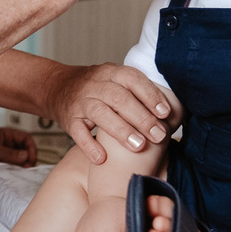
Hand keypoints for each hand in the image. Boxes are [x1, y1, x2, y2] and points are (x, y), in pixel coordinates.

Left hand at [0, 127, 36, 176]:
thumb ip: (7, 153)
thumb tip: (25, 156)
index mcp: (7, 136)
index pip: (26, 138)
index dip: (31, 148)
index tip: (30, 159)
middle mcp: (9, 146)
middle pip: (27, 151)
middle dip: (29, 160)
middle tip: (26, 169)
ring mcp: (7, 157)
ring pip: (23, 162)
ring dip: (23, 168)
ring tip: (20, 173)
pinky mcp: (4, 167)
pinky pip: (15, 170)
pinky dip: (17, 173)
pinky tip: (15, 177)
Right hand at [43, 63, 176, 163]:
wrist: (57, 86)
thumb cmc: (97, 88)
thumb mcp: (115, 80)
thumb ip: (137, 91)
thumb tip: (173, 113)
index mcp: (111, 73)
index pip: (132, 79)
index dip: (150, 95)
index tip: (166, 113)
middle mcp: (95, 84)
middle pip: (119, 98)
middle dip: (141, 117)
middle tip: (159, 136)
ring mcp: (80, 101)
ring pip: (100, 113)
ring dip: (121, 130)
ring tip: (138, 146)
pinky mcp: (69, 119)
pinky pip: (77, 132)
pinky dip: (89, 145)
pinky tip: (101, 158)